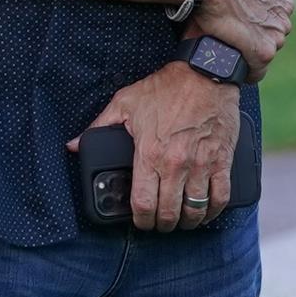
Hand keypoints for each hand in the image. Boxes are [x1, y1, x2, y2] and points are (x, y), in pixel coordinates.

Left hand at [84, 61, 239, 232]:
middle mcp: (176, 164)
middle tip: (159, 223)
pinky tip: (206, 212)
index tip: (141, 221)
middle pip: (168, 212)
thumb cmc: (166, 87)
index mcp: (149, 153)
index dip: (140, 220)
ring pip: (195, 210)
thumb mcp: (125, 102)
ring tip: (181, 220)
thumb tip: (72, 145)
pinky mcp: (223, 160)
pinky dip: (213, 211)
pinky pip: (221, 197)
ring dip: (187, 221)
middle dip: (162, 224)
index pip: (143, 203)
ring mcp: (202, 164)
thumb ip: (99, 126)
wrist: (205, 72)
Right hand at [188, 0, 290, 68]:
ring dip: (249, 55)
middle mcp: (284, 17)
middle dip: (255, 41)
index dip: (257, 26)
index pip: (274, 22)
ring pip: (264, 54)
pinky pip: (257, 71)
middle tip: (233, 40)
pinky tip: (235, 72)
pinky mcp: (262, 50)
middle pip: (272, 39)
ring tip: (230, 53)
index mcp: (282, 0)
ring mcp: (275, 35)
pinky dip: (247, 73)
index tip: (242, 28)